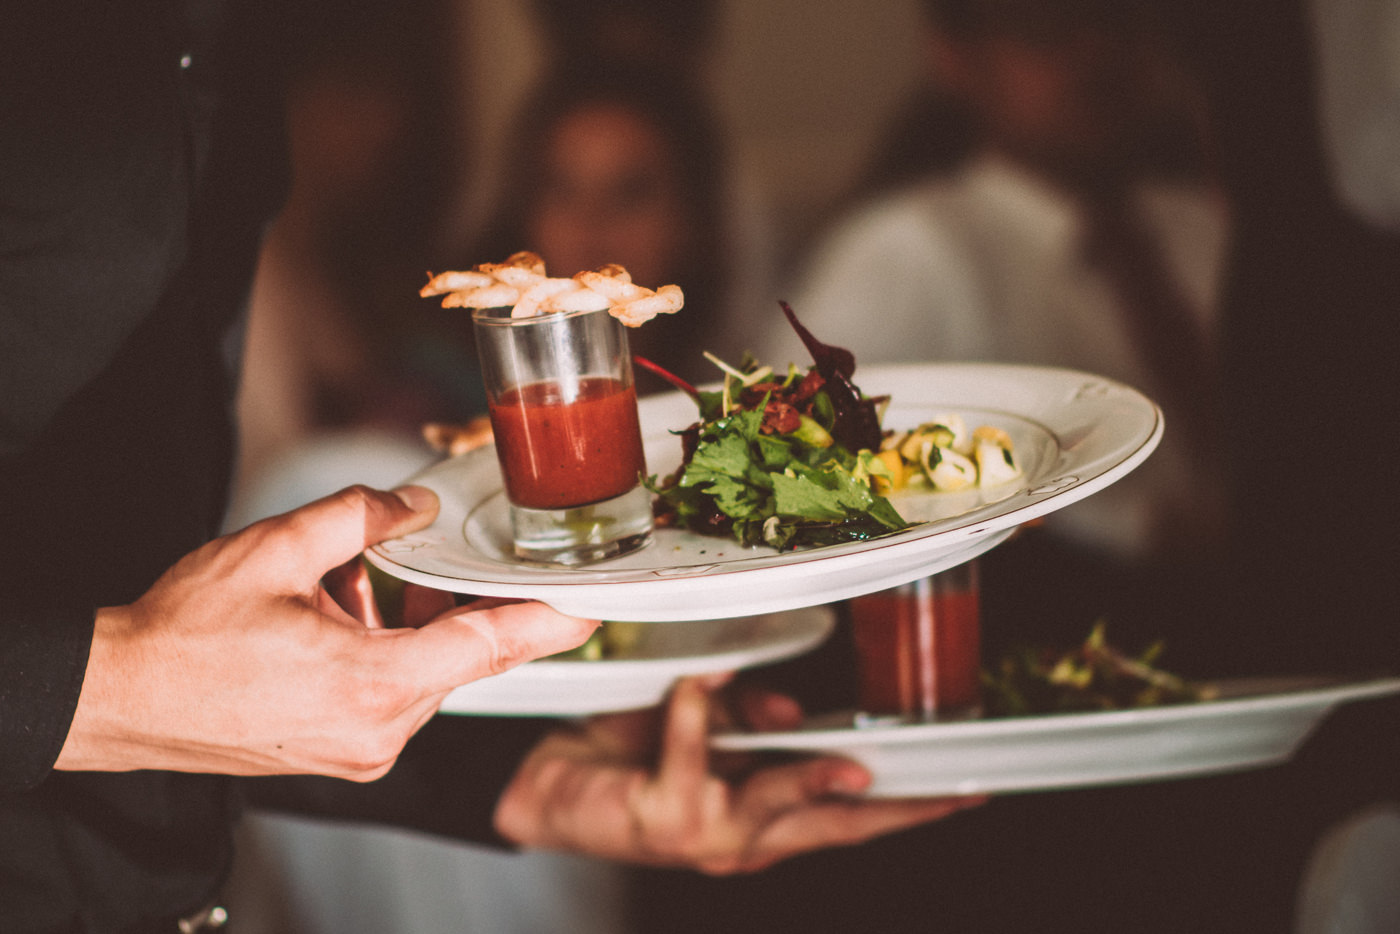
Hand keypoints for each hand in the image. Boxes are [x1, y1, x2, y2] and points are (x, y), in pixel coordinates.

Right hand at [56, 485, 597, 779]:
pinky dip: (386, 648)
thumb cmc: (186, 636)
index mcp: (374, 685)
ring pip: (426, 670)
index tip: (594, 607)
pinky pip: (396, 692)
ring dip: (408, 621)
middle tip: (446, 556)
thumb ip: (359, 516)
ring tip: (346, 584)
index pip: (489, 645)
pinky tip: (340, 613)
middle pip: (459, 654)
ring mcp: (362, 750)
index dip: (549, 622)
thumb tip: (412, 505)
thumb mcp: (275, 549)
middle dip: (456, 599)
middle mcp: (379, 730)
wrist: (120, 700)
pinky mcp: (345, 753)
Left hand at [494, 675, 983, 873]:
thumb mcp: (703, 729)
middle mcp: (741, 836)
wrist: (546, 779)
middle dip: (896, 813)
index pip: (848, 814)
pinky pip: (691, 757)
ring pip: (776, 807)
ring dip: (815, 782)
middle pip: (835, 827)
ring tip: (853, 764)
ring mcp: (702, 835)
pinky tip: (702, 679)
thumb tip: (790, 716)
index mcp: (761, 815)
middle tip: (951, 792)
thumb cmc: (627, 754)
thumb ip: (749, 722)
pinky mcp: (660, 820)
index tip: (962, 788)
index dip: (907, 804)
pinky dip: (700, 713)